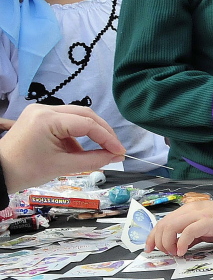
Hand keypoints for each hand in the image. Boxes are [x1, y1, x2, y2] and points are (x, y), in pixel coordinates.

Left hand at [0, 104, 125, 192]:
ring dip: (90, 132)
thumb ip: (92, 160)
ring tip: (100, 151)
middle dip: (102, 131)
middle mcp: (45, 109)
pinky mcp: (39, 117)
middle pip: (84, 114)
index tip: (120, 152)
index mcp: (48, 119)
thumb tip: (116, 157)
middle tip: (115, 148)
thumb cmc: (26, 171)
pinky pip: (65, 121)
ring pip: (76, 116)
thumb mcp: (62, 166)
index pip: (87, 124)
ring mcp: (40, 111)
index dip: (107, 138)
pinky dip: (76, 135)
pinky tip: (78, 150)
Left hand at [145, 199, 212, 255]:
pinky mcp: (207, 222)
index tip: (150, 249)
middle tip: (166, 253)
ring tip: (175, 253)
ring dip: (168, 243)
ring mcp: (198, 215)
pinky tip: (183, 252)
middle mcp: (190, 210)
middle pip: (163, 225)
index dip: (152, 236)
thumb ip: (192, 235)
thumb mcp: (205, 229)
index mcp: (187, 210)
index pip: (162, 222)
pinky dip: (182, 244)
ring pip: (171, 227)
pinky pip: (188, 232)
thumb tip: (180, 246)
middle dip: (158, 242)